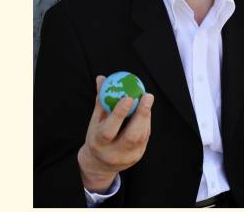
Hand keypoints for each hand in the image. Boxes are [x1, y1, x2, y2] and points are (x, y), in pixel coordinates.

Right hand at [77, 75, 153, 192]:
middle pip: (131, 136)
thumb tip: (102, 78)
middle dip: (142, 114)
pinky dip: (146, 122)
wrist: (99, 164)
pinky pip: (145, 137)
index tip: (128, 97)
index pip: (109, 130)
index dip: (119, 113)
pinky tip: (146, 110)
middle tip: (147, 95)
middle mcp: (113, 153)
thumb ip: (101, 100)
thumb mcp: (96, 119)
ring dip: (146, 116)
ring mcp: (127, 157)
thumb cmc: (97, 134)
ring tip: (147, 99)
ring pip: (142, 136)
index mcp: (99, 143)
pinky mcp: (137, 157)